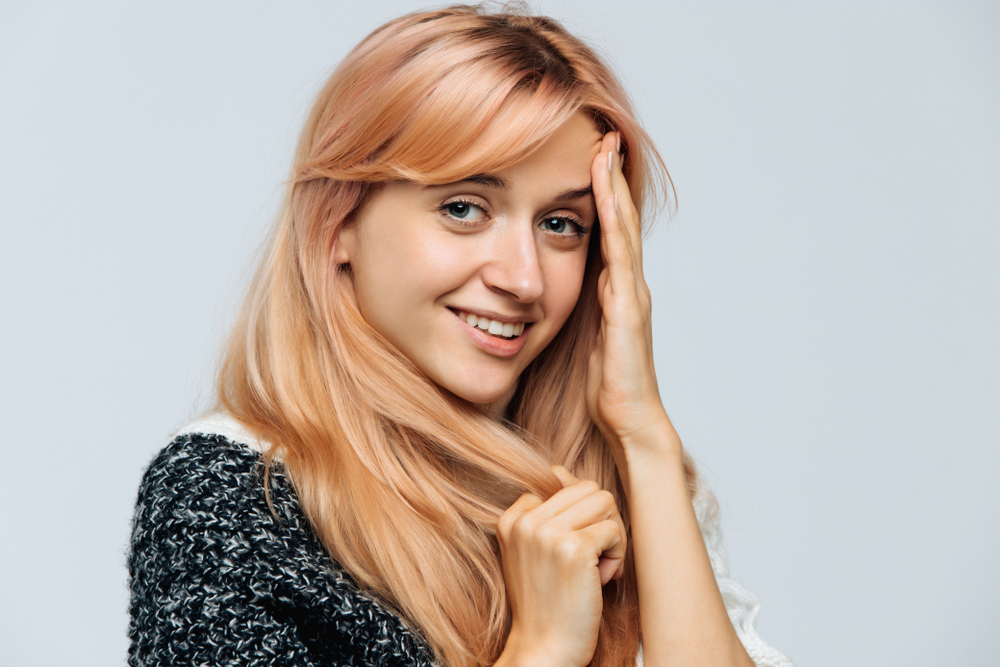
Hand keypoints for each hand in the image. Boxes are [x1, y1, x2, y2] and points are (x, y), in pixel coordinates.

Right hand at [495, 466, 625, 666]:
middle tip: (596, 555)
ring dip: (612, 535)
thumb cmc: (548, 603)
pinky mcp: (573, 549)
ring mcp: (547, 533)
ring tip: (598, 566)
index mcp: (512, 519)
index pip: (561, 482)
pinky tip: (602, 580)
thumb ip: (548, 514)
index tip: (573, 550)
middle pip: (587, 488)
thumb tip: (564, 472)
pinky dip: (617, 556)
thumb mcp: (534, 552)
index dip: (580, 514)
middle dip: (601, 519)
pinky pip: (613, 530)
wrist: (544, 649)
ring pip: (604, 501)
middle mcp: (526, 521)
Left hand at [586, 132, 673, 453]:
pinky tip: (608, 199)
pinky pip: (621, 259)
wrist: (628, 421)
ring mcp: (632, 295)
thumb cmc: (602, 384)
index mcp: (614, 289)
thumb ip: (568, 307)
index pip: (607, 230)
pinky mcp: (628, 312)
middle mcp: (627, 285)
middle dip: (611, 177)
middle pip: (620, 219)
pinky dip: (616, 225)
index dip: (600, 192)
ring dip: (615, 189)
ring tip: (607, 151)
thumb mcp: (577, 334)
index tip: (590, 155)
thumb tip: (541, 290)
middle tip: (605, 134)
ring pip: (625, 230)